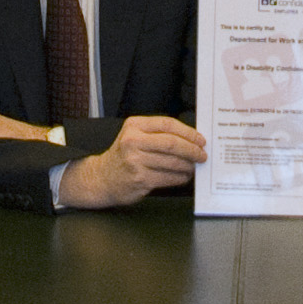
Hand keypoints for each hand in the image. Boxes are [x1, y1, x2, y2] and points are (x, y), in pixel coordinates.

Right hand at [56, 115, 205, 209]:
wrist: (101, 178)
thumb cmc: (123, 156)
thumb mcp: (133, 136)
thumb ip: (156, 134)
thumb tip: (190, 139)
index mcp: (134, 126)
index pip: (167, 124)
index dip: (188, 132)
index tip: (200, 139)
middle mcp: (132, 141)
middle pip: (172, 143)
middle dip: (192, 150)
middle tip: (202, 155)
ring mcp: (135, 161)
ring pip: (172, 162)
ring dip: (188, 166)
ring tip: (193, 166)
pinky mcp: (139, 179)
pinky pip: (168, 177)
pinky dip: (180, 177)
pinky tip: (183, 176)